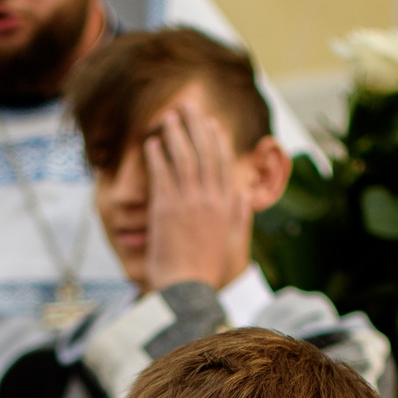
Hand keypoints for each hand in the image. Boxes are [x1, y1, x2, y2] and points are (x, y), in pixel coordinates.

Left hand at [140, 99, 252, 293]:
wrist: (188, 291)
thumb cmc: (209, 274)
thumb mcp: (235, 245)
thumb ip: (241, 217)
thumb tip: (245, 195)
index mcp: (228, 207)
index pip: (224, 164)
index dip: (217, 141)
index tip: (212, 124)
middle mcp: (211, 199)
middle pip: (205, 152)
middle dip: (196, 126)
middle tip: (188, 106)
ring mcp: (188, 201)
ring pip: (183, 157)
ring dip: (175, 133)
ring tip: (167, 116)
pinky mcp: (166, 208)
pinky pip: (161, 173)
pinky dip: (157, 155)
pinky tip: (151, 142)